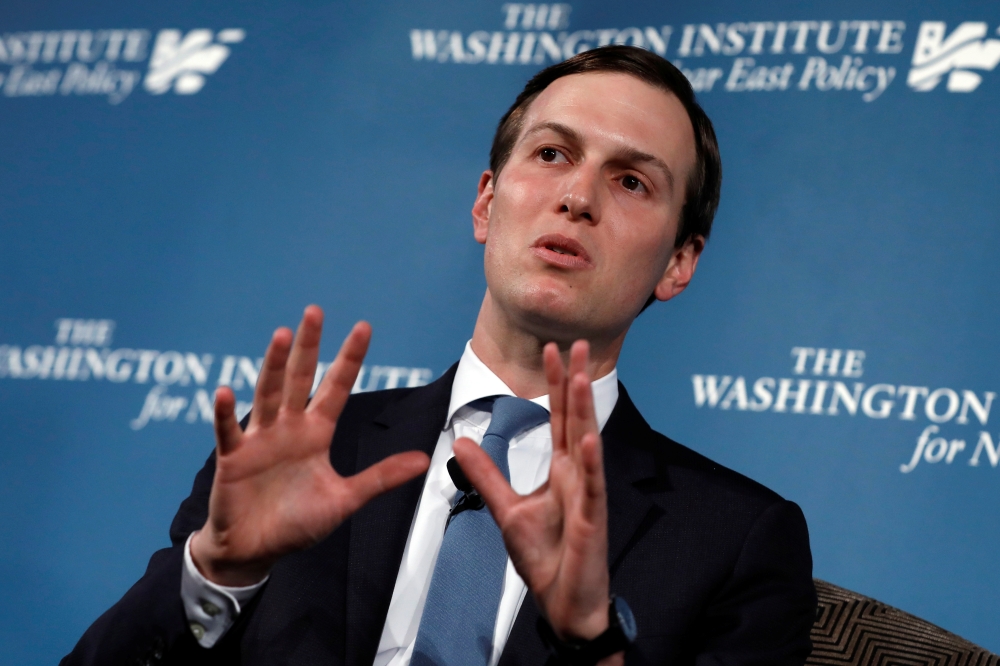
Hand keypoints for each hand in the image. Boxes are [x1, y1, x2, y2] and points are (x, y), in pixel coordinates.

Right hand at [191, 306, 429, 585]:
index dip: (349, 359)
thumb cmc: (297, 523)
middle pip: (300, 378)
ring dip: (273, 365)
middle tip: (315, 311)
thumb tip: (424, 459)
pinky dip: (227, 412)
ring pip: (268, 394)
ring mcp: (259, 439)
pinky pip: (229, 431)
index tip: (364, 327)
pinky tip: (225, 392)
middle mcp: (288, 428)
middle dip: (309, 346)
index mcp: (316, 434)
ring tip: (281, 334)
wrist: (256, 550)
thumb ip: (381, 477)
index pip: (336, 388)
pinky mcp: (233, 458)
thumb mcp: (345, 498)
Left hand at [453, 341, 610, 640]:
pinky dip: (589, 464)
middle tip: (579, 342)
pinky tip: (587, 440)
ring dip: (584, 410)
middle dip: (575, 382)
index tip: (552, 349)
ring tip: (581, 376)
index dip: (556, 384)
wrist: (562, 601)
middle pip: (576, 419)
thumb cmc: (545, 556)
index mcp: (561, 471)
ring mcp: (587, 496)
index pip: (559, 417)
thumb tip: (459, 443)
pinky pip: (591, 488)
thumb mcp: (507, 509)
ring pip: (587, 444)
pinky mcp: (591, 520)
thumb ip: (487, 475)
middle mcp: (577, 475)